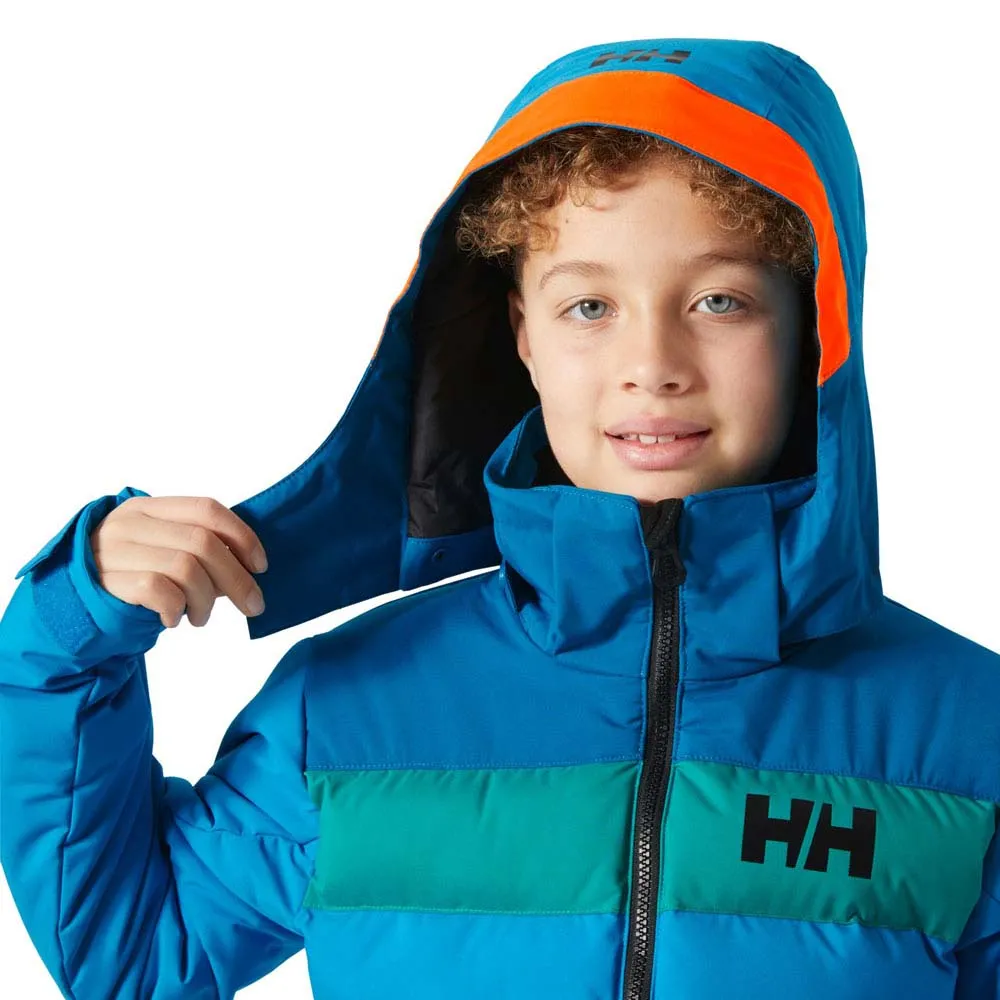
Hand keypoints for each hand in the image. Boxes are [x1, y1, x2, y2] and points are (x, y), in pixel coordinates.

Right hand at [88, 496, 267, 628]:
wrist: (69, 605)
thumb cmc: (129, 578)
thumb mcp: (160, 551)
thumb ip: (199, 551)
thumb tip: (251, 568)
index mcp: (148, 507)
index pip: (206, 509)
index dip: (242, 536)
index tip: (261, 565)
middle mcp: (129, 523)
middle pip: (203, 542)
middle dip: (237, 578)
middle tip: (253, 605)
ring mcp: (114, 551)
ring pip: (185, 568)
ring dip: (206, 599)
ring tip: (201, 616)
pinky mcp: (106, 581)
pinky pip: (159, 591)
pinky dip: (176, 609)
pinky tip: (173, 619)